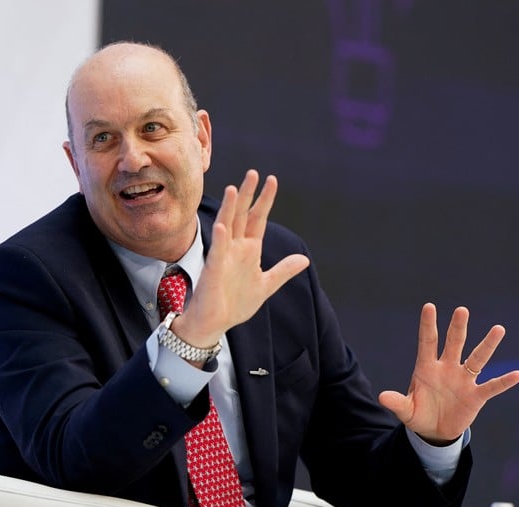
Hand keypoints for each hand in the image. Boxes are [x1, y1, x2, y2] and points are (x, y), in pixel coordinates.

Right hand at [171, 169, 309, 346]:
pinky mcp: (213, 270)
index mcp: (248, 251)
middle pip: (242, 216)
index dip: (265, 200)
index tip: (272, 180)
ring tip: (234, 189)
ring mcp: (223, 257)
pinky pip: (217, 252)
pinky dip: (220, 239)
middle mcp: (235, 249)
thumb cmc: (235, 304)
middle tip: (254, 173)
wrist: (214, 322)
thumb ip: (283, 271)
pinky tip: (223, 226)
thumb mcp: (266, 285)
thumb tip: (304, 259)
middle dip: (248, 195)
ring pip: (227, 227)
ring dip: (231, 209)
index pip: (257, 219)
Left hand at [378, 303, 518, 443]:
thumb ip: (397, 402)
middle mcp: (447, 368)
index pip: (427, 342)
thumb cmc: (419, 414)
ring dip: (488, 345)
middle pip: (454, 343)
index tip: (429, 306)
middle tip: (461, 310)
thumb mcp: (406, 411)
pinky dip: (503, 382)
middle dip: (458, 328)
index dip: (428, 325)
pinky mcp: (476, 396)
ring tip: (498, 329)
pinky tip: (517, 374)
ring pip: (477, 359)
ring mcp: (463, 380)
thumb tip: (382, 397)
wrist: (435, 432)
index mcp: (427, 367)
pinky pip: (492, 387)